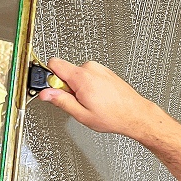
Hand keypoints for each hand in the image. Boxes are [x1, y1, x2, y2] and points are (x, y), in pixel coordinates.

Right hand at [38, 58, 156, 139]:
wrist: (135, 115)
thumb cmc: (114, 116)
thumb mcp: (82, 114)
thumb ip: (61, 101)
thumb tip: (45, 94)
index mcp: (82, 77)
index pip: (53, 64)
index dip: (50, 78)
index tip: (53, 90)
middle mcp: (90, 68)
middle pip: (66, 71)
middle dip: (67, 86)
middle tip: (78, 102)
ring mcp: (99, 68)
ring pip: (78, 74)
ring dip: (79, 87)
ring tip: (92, 102)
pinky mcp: (105, 71)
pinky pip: (89, 75)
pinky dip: (89, 86)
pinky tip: (98, 98)